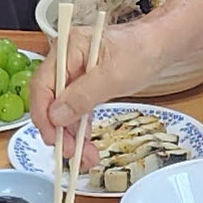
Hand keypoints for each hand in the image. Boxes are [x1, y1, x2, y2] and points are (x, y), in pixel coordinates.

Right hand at [26, 14, 152, 144]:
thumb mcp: (112, 77)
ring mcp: (74, 73)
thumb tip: (55, 116)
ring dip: (71, 134)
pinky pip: (76, 109)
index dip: (43, 115)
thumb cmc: (141, 52)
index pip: (42, 85)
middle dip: (58, 129)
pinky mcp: (84, 84)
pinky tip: (87, 144)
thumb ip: (82, 96)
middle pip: (50, 100)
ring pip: (63, 109)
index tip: (53, 139)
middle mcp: (65, 60)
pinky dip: (80, 128)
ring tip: (84, 156)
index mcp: (67, 49)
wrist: (160, 46)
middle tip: (70, 152)